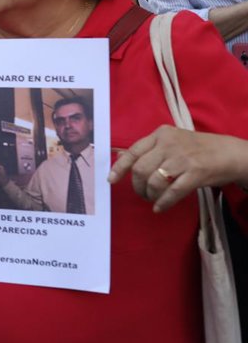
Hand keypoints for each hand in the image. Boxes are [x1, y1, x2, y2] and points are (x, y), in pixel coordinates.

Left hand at [109, 125, 247, 211]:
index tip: (110, 180)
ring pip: (155, 181)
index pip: (133, 151)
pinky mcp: (196, 172)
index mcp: (161, 134)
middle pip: (141, 169)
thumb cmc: (197, 149)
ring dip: (150, 195)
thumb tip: (119, 156)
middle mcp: (169, 144)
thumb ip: (148, 149)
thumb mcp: (171, 141)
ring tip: (152, 199)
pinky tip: (159, 208)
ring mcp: (183, 158)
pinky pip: (173, 191)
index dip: (119, 167)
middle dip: (137, 186)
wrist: (230, 153)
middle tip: (141, 194)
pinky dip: (163, 202)